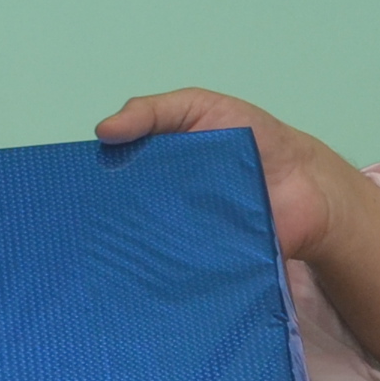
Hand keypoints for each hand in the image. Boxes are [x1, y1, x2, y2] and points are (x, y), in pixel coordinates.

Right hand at [94, 89, 348, 258]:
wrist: (306, 185)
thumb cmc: (256, 139)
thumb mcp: (199, 106)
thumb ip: (152, 111)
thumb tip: (103, 130)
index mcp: (155, 168)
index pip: (112, 177)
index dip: (92, 181)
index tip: (73, 186)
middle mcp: (162, 204)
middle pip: (120, 216)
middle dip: (103, 221)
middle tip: (85, 223)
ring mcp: (180, 236)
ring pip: (141, 246)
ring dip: (128, 248)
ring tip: (108, 252)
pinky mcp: (201, 263)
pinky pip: (173, 272)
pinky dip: (160, 273)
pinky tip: (144, 273)